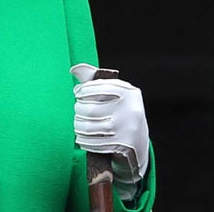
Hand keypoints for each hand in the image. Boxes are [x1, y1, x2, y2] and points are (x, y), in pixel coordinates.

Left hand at [70, 63, 149, 187]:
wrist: (139, 140)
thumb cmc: (121, 111)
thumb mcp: (114, 93)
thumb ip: (94, 80)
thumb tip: (74, 69)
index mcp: (129, 92)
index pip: (98, 87)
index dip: (83, 90)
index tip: (78, 93)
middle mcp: (130, 109)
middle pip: (90, 109)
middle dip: (79, 109)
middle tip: (78, 109)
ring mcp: (127, 129)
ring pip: (89, 127)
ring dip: (78, 125)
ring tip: (78, 123)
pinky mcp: (122, 145)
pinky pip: (94, 143)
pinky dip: (83, 140)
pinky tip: (81, 137)